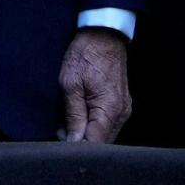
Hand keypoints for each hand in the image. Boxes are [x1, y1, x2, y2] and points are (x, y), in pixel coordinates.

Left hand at [58, 28, 131, 142]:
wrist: (103, 34)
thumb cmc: (85, 55)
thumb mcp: (70, 85)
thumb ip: (73, 116)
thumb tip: (72, 142)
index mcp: (110, 110)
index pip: (95, 145)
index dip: (76, 149)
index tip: (60, 146)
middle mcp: (122, 114)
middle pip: (101, 143)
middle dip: (80, 143)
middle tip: (60, 133)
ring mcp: (124, 109)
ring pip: (104, 135)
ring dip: (85, 134)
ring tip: (66, 123)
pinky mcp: (121, 104)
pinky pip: (107, 124)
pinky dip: (92, 125)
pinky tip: (78, 117)